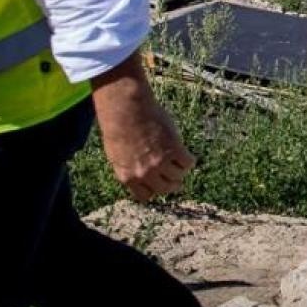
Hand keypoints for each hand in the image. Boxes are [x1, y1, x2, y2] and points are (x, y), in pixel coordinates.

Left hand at [91, 55, 194, 202]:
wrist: (126, 110)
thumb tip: (143, 174)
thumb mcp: (117, 155)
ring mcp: (159, 162)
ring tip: (180, 160)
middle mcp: (144, 173)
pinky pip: (187, 162)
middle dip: (172, 183)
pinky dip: (189, 159)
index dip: (154, 189)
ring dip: (181, 170)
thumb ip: (130, 168)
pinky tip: (185, 152)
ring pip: (178, 175)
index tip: (159, 182)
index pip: (146, 196)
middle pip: (165, 188)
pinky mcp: (173, 149)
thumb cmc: (119, 127)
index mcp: (127, 177)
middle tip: (178, 178)